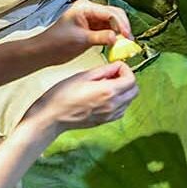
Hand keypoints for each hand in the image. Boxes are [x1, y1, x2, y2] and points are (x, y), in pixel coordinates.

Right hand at [23, 62, 138, 131]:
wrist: (52, 117)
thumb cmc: (62, 95)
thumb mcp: (83, 75)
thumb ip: (104, 70)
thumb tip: (117, 66)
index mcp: (108, 91)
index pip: (131, 79)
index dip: (126, 70)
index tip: (116, 67)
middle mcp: (113, 105)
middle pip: (134, 90)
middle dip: (127, 79)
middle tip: (113, 74)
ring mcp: (110, 115)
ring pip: (129, 101)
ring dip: (124, 91)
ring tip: (107, 85)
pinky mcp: (105, 121)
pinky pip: (121, 110)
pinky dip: (119, 101)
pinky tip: (105, 96)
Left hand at [37, 0, 131, 64]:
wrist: (44, 51)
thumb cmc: (56, 43)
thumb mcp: (81, 40)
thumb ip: (101, 37)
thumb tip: (117, 38)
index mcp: (85, 7)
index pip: (110, 12)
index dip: (121, 24)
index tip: (127, 36)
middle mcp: (89, 9)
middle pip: (114, 14)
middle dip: (123, 26)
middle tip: (129, 40)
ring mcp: (91, 18)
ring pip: (113, 21)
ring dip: (120, 31)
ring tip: (125, 43)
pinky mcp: (92, 27)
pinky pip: (108, 28)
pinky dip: (114, 35)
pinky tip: (117, 43)